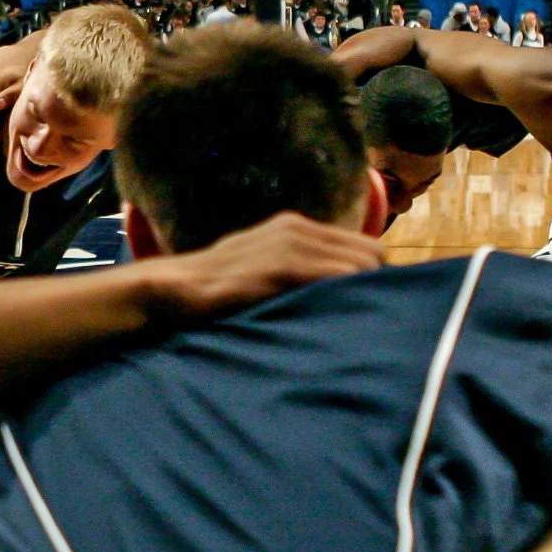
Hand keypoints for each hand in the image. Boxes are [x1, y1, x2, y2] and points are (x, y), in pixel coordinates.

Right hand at [153, 212, 386, 319]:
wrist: (175, 289)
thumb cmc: (219, 288)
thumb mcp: (261, 266)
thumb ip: (296, 269)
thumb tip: (337, 290)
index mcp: (295, 226)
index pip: (364, 248)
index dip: (372, 278)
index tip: (368, 306)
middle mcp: (297, 229)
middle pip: (371, 255)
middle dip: (376, 286)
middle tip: (368, 319)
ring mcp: (288, 245)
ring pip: (361, 266)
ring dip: (365, 296)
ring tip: (359, 325)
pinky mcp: (279, 267)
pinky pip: (337, 279)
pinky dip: (347, 300)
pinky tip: (341, 322)